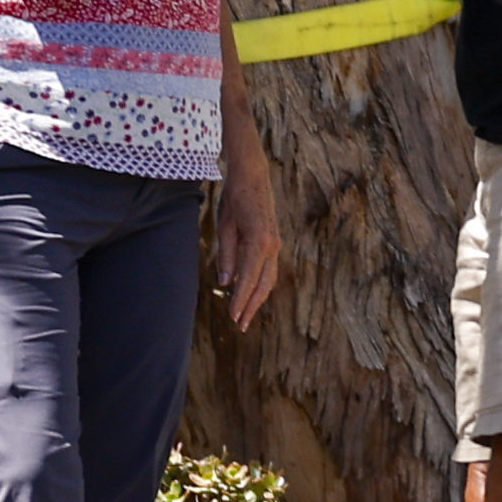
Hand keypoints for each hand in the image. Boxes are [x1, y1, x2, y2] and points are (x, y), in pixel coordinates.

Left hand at [214, 145, 283, 329]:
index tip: (233, 318)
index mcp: (259, 242)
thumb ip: (227, 256)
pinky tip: (251, 294)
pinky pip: (269, 270)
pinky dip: (260, 285)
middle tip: (239, 326)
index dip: (241, 301)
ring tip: (245, 316)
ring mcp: (275, 244)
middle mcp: (272, 246)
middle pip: (263, 285)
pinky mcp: (274, 242)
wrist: (253, 176)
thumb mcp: (225, 227)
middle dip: (251, 306)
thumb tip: (226, 284)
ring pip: (269, 280)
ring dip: (257, 299)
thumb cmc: (235, 198)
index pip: (249, 279)